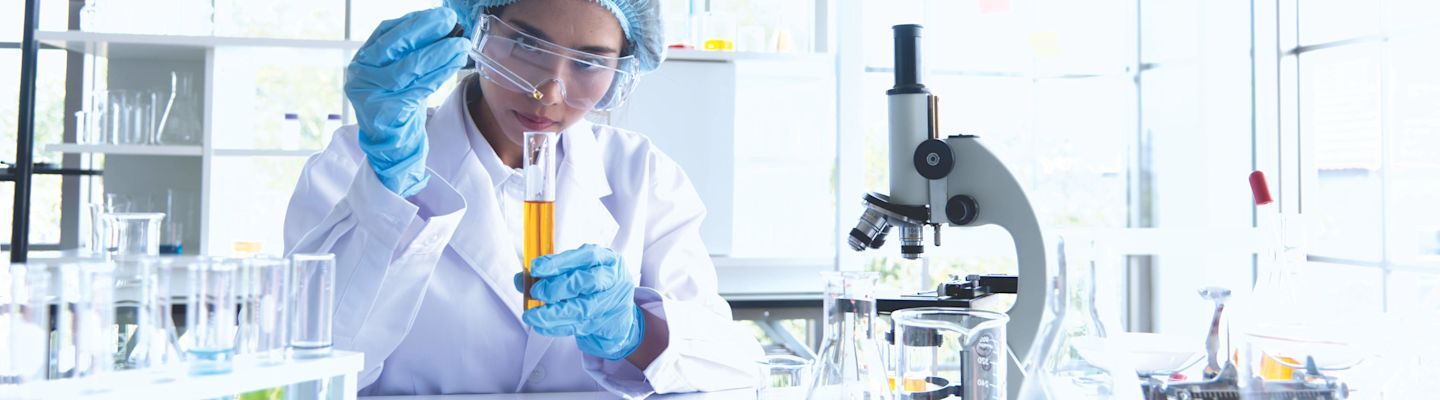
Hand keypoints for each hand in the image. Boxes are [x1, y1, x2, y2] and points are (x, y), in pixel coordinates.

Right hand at [344, 7, 469, 196]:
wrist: (391, 147)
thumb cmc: (398, 105)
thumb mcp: (397, 75)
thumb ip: (409, 53)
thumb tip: (441, 26)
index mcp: (361, 62)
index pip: (386, 33)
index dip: (413, 21)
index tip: (437, 15)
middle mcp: (361, 77)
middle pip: (396, 47)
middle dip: (426, 31)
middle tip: (450, 21)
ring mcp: (372, 95)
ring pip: (411, 67)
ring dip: (440, 52)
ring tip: (461, 43)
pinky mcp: (388, 113)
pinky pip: (420, 88)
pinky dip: (440, 72)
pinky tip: (455, 62)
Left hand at [513, 244, 642, 359]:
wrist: (616, 315)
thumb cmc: (593, 287)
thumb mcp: (576, 272)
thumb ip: (550, 273)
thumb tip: (521, 278)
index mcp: (606, 259)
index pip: (586, 256)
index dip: (559, 262)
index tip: (536, 268)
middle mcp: (612, 279)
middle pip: (587, 281)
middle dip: (557, 287)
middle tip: (536, 291)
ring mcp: (611, 303)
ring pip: (582, 308)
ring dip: (553, 313)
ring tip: (532, 315)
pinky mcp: (605, 325)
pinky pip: (578, 326)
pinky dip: (556, 327)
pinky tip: (541, 326)